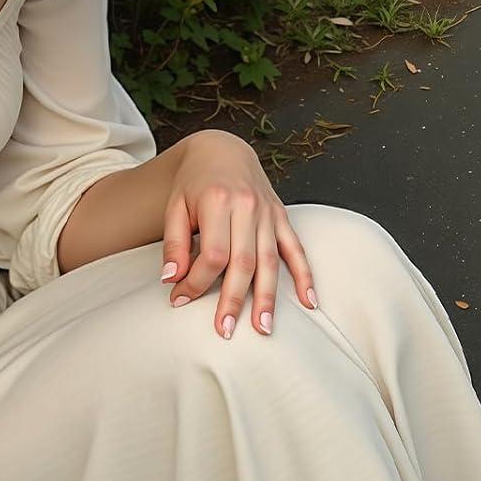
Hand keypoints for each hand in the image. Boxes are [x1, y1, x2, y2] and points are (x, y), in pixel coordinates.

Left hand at [162, 130, 316, 338]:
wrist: (222, 149)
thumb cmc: (194, 182)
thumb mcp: (175, 206)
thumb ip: (174, 243)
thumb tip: (170, 278)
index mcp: (218, 202)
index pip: (213, 254)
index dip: (196, 282)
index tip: (179, 299)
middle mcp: (248, 208)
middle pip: (243, 262)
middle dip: (233, 300)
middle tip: (224, 330)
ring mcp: (268, 213)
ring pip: (270, 261)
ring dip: (267, 297)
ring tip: (263, 328)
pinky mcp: (281, 217)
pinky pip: (295, 249)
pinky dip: (304, 276)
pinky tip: (309, 302)